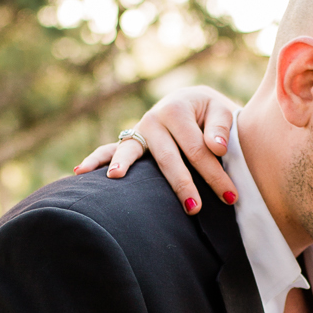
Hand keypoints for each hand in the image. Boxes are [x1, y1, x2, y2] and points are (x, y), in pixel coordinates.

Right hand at [73, 87, 241, 215]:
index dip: (215, 174)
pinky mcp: (131, 142)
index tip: (232, 197)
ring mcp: (138, 131)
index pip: (197, 149)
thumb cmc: (210, 113)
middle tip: (195, 209)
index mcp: (176, 109)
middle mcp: (153, 119)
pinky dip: (95, 160)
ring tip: (115, 178)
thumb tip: (215, 147)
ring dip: (124, 166)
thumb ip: (221, 127)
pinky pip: (111, 151)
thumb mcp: (221, 111)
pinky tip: (80, 172)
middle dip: (183, 184)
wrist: (194, 103)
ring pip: (131, 152)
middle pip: (168, 157)